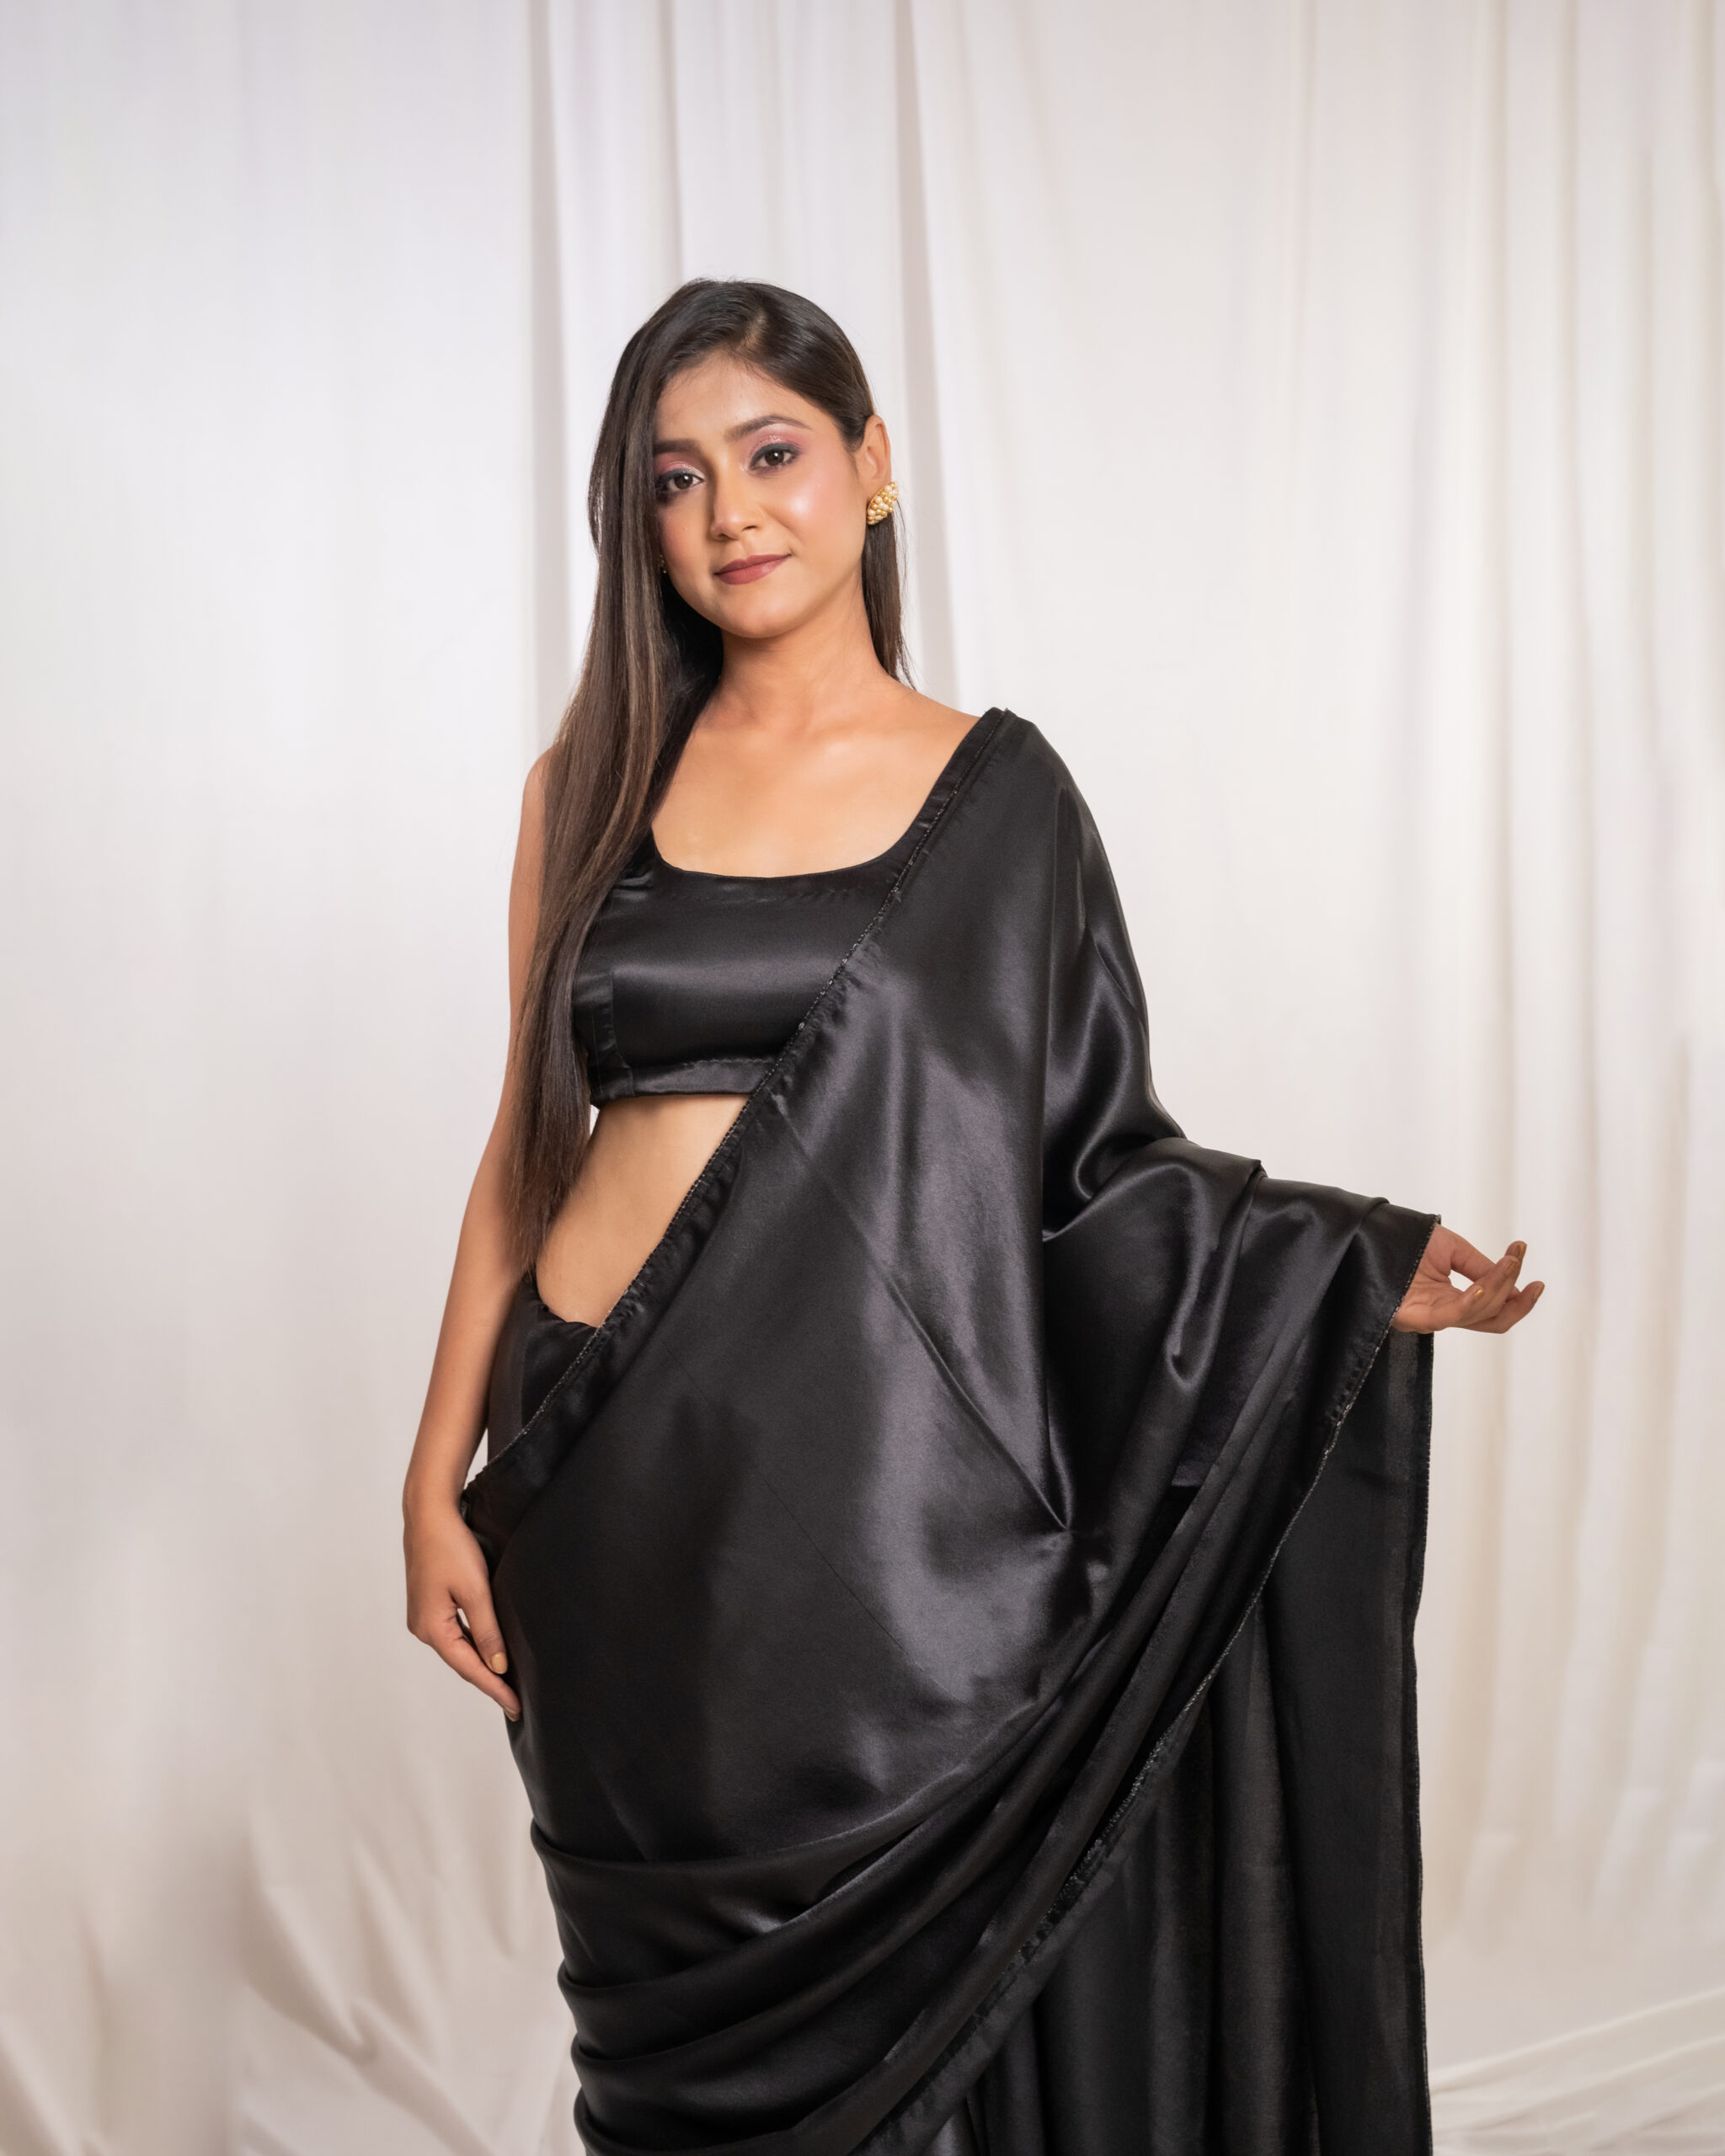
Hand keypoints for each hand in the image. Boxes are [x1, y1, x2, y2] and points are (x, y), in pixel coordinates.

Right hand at [404, 1495, 519, 1720]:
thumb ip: (487, 1630)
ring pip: (459, 1647)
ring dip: (482, 1664)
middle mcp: (423, 1627)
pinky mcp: (430, 1603)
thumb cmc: (450, 1547)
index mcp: (431, 1628)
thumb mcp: (475, 1590)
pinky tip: (489, 1651)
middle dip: (489, 1681)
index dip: (495, 1689)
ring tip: (507, 1683)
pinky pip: (455, 1633)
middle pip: (462, 1661)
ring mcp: (424, 1616)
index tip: (516, 1707)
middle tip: (516, 1701)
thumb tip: (498, 1665)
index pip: (469, 1668)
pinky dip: (474, 1645)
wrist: (429, 1514)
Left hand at [1392, 1226, 1543, 1335]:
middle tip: (1535, 1282)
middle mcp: (1443, 1312)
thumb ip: (1481, 1267)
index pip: (1493, 1308)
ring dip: (1499, 1289)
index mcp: (1451, 1299)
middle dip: (1518, 1302)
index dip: (1518, 1298)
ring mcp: (1429, 1317)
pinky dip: (1472, 1301)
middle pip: (1491, 1320)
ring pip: (1477, 1315)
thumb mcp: (1453, 1249)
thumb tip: (1510, 1278)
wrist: (1369, 1232)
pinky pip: (1450, 1315)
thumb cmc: (1405, 1240)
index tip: (1537, 1279)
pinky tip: (1485, 1285)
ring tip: (1510, 1264)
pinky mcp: (1414, 1317)